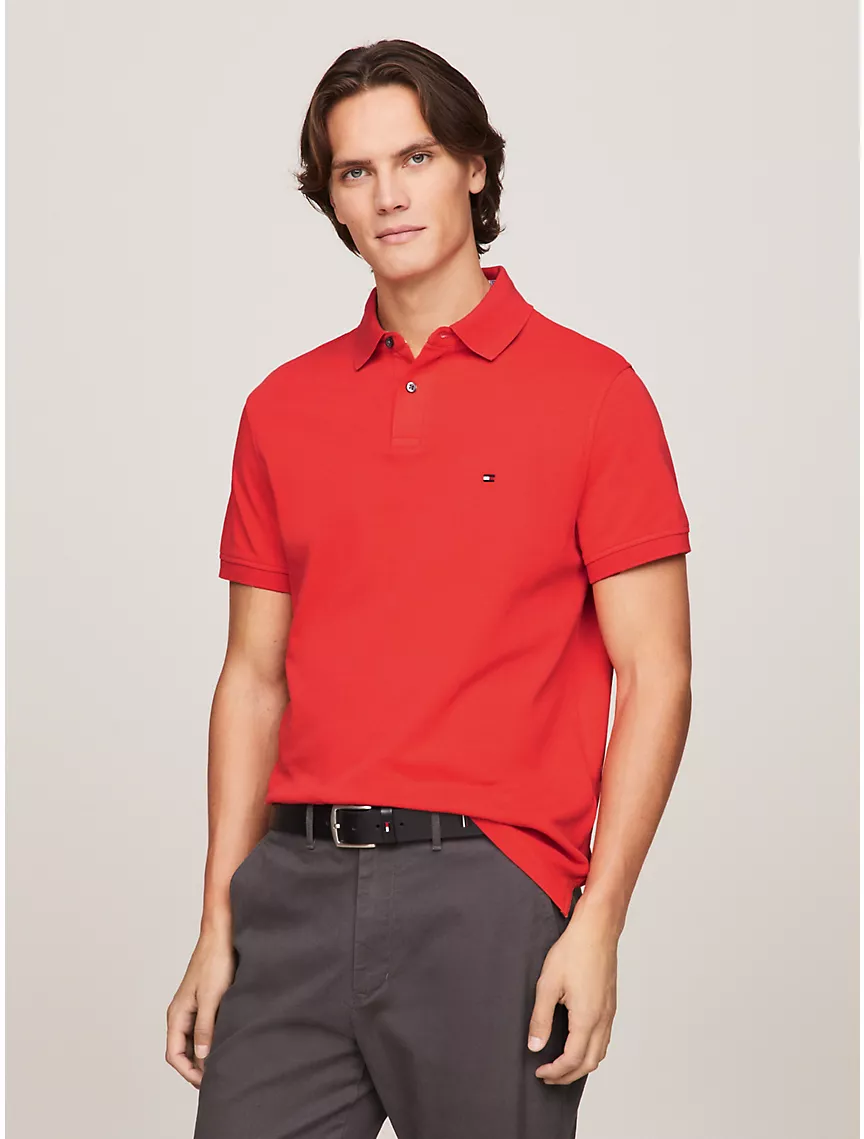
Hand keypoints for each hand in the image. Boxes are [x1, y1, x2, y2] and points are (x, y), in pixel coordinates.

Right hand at [166, 925, 235, 1087]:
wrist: (221, 936)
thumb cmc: (214, 962)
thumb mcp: (211, 997)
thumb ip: (205, 1027)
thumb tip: (203, 1056)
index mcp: (177, 1014)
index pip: (174, 1054)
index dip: (188, 1072)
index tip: (205, 1082)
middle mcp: (181, 1013)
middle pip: (182, 1050)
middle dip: (195, 1067)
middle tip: (215, 1078)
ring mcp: (192, 1007)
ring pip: (193, 1040)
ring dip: (203, 1054)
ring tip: (221, 1064)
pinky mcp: (204, 1001)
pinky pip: (202, 1028)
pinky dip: (210, 1039)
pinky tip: (224, 1043)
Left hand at [527, 905, 618, 1084]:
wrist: (597, 930)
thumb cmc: (573, 951)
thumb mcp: (548, 984)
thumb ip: (541, 1018)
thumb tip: (535, 1046)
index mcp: (587, 1018)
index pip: (572, 1059)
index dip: (555, 1071)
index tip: (540, 1072)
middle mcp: (602, 1019)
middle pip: (590, 1063)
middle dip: (568, 1075)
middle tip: (548, 1075)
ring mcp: (609, 1012)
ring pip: (600, 1052)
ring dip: (581, 1064)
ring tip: (561, 1064)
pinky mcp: (610, 1004)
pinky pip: (604, 1038)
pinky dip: (591, 1050)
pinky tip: (577, 1042)